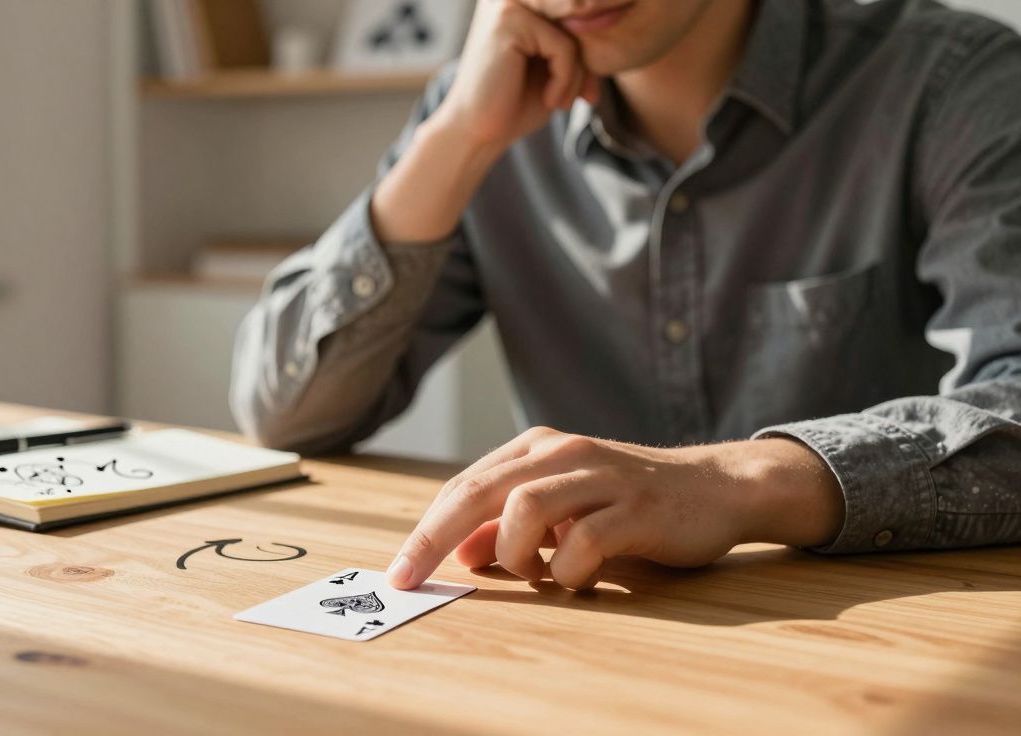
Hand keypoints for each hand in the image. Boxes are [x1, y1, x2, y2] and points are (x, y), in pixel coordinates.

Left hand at [386, 427, 844, 589]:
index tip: (399, 571)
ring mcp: (598, 476)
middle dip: (434, 539)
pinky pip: (581, 543)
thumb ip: (509, 526)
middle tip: (409, 579)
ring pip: (523, 509)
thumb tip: (462, 555)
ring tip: (536, 573)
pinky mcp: (634, 507)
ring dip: (515, 555)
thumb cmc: (627, 503)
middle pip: (478, 492)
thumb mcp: (561, 510)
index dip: (425, 530)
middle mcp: (560, 452)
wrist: (714, 487)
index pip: (463, 487)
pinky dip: (567, 571)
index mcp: (536, 447)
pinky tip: (576, 577)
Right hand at [434, 0, 599, 151]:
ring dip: (577, 74)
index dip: (589, 54)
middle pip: (579, 21)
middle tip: (585, 96)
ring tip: (561, 102)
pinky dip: (565, 79)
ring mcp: (508, 3)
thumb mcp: (558, 67)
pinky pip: (563, 46)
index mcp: (524, 3)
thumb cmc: (516, 102)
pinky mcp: (508, 20)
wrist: (477, 132)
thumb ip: (579, 39)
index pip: (578, 17)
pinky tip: (549, 100)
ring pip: (575, 32)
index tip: (589, 90)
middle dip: (587, 63)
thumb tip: (615, 14)